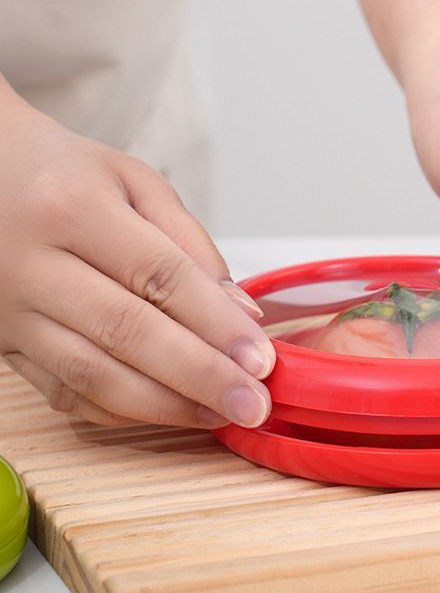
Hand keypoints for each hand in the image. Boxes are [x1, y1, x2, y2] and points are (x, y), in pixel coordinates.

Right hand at [0, 85, 273, 427]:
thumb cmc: (65, 176)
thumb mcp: (134, 183)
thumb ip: (192, 245)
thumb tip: (241, 313)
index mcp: (73, 208)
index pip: (160, 275)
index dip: (216, 324)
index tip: (261, 360)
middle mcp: (31, 263)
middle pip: (128, 332)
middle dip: (201, 377)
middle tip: (253, 406)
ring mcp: (9, 311)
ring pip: (93, 375)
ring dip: (166, 405)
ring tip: (220, 415)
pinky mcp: (3, 345)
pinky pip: (65, 394)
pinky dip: (124, 411)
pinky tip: (171, 412)